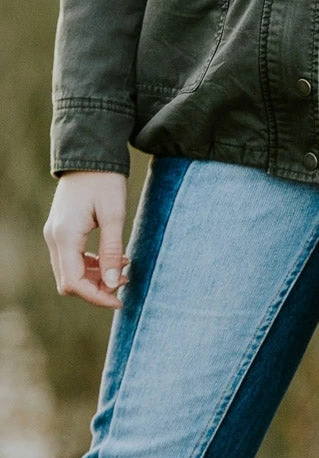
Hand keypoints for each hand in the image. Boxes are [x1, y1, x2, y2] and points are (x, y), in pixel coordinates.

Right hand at [43, 171, 129, 309]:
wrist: (90, 156)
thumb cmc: (105, 182)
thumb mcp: (114, 215)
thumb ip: (112, 251)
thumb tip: (115, 283)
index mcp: (65, 236)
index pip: (74, 282)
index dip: (97, 296)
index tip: (121, 301)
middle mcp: (54, 238)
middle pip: (69, 281)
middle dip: (97, 288)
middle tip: (126, 284)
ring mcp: (55, 234)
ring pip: (70, 271)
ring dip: (95, 277)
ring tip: (126, 270)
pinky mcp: (62, 230)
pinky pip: (72, 258)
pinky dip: (91, 264)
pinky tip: (115, 258)